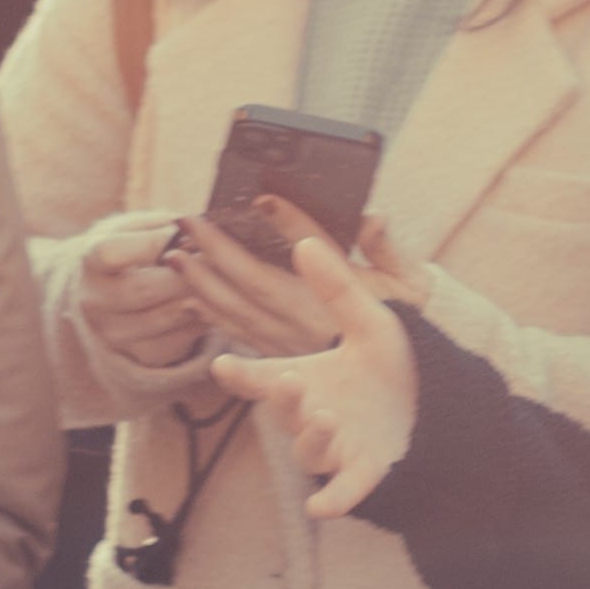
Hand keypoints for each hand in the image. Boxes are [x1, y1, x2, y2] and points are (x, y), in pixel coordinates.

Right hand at [71, 212, 212, 381]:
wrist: (113, 294)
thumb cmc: (133, 249)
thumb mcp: (137, 228)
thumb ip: (162, 224)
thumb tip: (195, 226)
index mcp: (90, 262)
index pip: (111, 253)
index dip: (149, 242)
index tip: (179, 232)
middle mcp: (94, 302)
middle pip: (145, 289)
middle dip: (186, 272)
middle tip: (215, 257)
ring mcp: (113, 334)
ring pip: (168, 316)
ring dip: (200, 296)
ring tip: (218, 278)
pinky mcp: (138, 356)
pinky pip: (180, 340)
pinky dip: (201, 320)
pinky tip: (209, 303)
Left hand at [174, 205, 429, 358]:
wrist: (407, 389)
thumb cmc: (411, 327)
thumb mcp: (411, 285)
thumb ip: (388, 249)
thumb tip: (372, 218)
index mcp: (342, 301)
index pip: (314, 253)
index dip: (286, 224)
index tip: (260, 199)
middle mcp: (309, 324)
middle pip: (254, 284)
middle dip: (216, 251)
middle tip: (188, 222)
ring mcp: (290, 344)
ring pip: (237, 314)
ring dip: (203, 284)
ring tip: (177, 255)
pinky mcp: (282, 358)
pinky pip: (239, 334)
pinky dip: (212, 314)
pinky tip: (193, 296)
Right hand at [203, 229, 422, 520]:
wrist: (436, 408)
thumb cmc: (391, 367)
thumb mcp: (369, 323)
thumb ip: (336, 290)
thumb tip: (305, 243)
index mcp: (306, 379)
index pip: (261, 376)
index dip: (240, 373)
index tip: (222, 362)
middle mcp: (312, 415)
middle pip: (284, 410)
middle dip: (282, 397)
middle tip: (288, 380)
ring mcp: (336, 448)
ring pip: (309, 450)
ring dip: (312, 437)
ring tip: (326, 416)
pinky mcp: (365, 473)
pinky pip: (342, 491)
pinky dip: (331, 498)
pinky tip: (321, 507)